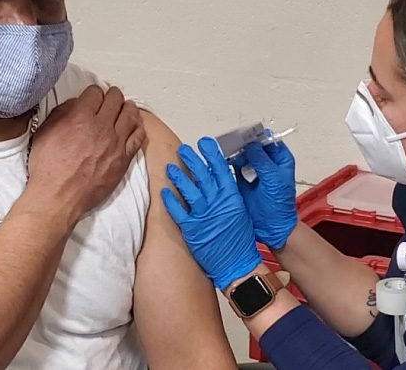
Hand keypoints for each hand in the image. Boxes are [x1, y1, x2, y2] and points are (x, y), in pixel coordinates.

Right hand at [29, 86, 145, 221]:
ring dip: (127, 107)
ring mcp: (116, 142)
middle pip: (115, 99)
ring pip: (131, 114)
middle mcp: (101, 126)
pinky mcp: (124, 158)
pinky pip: (138, 136)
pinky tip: (134, 126)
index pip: (95, 92)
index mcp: (80, 116)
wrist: (59, 195)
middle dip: (112, 95)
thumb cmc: (48, 168)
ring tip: (125, 108)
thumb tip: (75, 105)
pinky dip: (138, 127)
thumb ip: (62, 113)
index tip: (94, 96)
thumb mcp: (45, 132)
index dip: (94, 92)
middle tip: (111, 98)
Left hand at [161, 137, 261, 290]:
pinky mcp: (192, 229)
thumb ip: (229, 193)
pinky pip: (178, 211)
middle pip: (201, 175)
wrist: (238, 263)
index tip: (204, 143)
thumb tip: (220, 178)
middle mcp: (217, 202)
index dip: (211, 153)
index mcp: (231, 196)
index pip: (219, 168)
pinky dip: (170, 201)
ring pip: (187, 190)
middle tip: (182, 149)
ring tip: (170, 167)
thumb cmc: (241, 239)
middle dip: (191, 159)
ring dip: (178, 177)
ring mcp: (203, 215)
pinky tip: (164, 192)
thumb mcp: (240, 210)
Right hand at [233, 142, 296, 249]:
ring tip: (227, 152)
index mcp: (280, 159)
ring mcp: (254, 171)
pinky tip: (223, 161)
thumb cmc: (280, 206)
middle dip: (243, 143)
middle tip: (232, 142)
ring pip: (243, 154)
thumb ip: (263, 161)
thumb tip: (251, 145)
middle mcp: (267, 163)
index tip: (246, 134)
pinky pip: (234, 166)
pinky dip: (229, 162)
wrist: (271, 228)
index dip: (258, 135)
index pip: (268, 140)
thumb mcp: (274, 180)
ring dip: (235, 152)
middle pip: (253, 145)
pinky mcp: (242, 180)